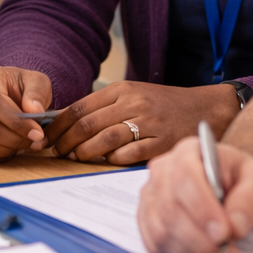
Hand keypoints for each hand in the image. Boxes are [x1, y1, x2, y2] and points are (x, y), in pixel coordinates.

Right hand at [0, 65, 55, 161]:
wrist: (8, 92)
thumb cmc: (23, 88)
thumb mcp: (38, 83)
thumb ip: (38, 94)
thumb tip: (34, 111)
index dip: (17, 123)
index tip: (37, 133)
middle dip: (14, 140)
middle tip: (33, 142)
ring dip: (5, 150)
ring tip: (20, 144)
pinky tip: (6, 147)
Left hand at [49, 81, 241, 163]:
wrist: (204, 109)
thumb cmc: (164, 105)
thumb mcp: (134, 94)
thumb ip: (105, 106)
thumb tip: (68, 122)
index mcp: (122, 90)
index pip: (80, 107)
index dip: (59, 124)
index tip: (47, 135)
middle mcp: (133, 103)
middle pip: (87, 124)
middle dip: (66, 140)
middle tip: (56, 151)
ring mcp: (148, 123)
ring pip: (104, 139)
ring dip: (84, 152)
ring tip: (76, 157)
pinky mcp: (160, 143)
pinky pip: (128, 154)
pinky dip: (112, 160)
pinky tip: (105, 162)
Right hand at [137, 138, 252, 252]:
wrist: (236, 194)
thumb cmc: (246, 182)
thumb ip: (250, 199)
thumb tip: (235, 226)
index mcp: (188, 152)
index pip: (184, 177)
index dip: (202, 207)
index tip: (224, 233)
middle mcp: (162, 172)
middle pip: (170, 208)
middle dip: (201, 239)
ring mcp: (150, 198)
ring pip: (162, 231)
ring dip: (194, 252)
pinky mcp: (147, 223)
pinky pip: (156, 246)